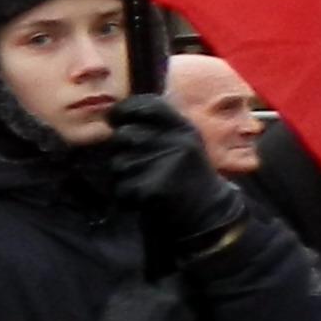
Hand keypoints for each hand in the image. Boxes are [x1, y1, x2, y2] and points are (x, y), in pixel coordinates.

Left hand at [107, 93, 248, 267]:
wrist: (208, 215)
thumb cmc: (186, 176)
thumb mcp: (181, 143)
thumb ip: (155, 126)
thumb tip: (112, 111)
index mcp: (183, 128)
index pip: (146, 105)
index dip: (123, 109)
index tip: (114, 118)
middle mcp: (177, 142)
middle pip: (123, 136)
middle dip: (121, 152)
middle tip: (139, 166)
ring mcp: (167, 164)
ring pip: (118, 164)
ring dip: (124, 177)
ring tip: (147, 184)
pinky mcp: (155, 189)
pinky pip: (121, 188)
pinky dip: (127, 198)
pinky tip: (146, 200)